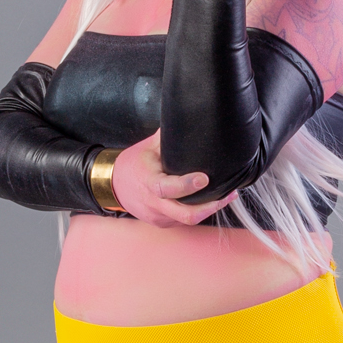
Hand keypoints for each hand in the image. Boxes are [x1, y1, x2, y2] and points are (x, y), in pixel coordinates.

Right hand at [107, 132, 235, 225]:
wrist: (113, 186)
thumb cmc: (133, 164)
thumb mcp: (148, 147)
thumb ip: (170, 138)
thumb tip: (189, 119)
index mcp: (149, 182)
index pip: (169, 188)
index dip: (188, 186)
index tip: (204, 178)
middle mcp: (154, 203)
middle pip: (186, 215)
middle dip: (211, 206)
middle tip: (228, 194)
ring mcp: (159, 216)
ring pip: (189, 219)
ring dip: (209, 210)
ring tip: (225, 197)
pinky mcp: (163, 223)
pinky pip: (184, 221)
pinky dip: (198, 212)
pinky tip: (209, 202)